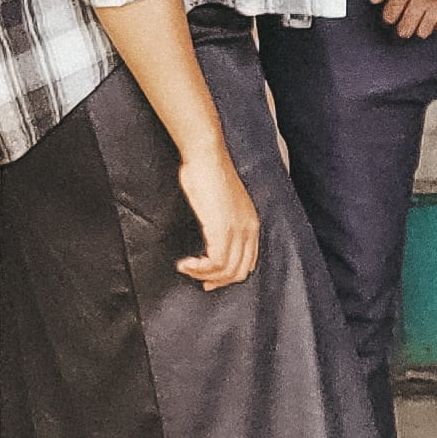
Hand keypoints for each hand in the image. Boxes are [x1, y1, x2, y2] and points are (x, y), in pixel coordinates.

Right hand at [171, 145, 259, 289]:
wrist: (206, 157)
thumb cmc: (208, 174)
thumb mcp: (221, 203)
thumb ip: (222, 221)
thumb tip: (212, 237)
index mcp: (251, 223)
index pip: (248, 262)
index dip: (228, 275)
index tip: (209, 278)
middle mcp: (249, 229)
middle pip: (239, 271)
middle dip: (217, 280)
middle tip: (197, 280)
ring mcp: (237, 230)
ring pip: (226, 270)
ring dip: (203, 274)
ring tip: (187, 268)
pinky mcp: (222, 229)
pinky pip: (215, 262)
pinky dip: (198, 268)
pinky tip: (185, 263)